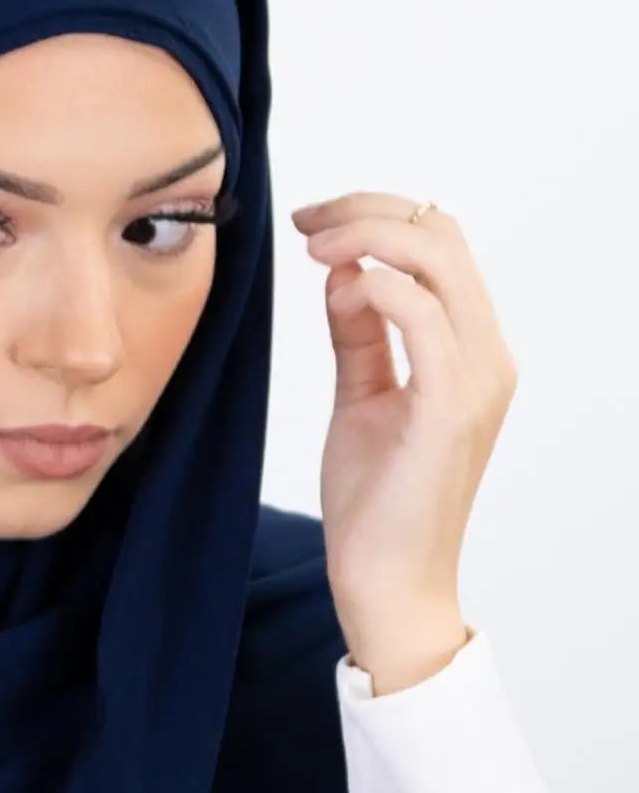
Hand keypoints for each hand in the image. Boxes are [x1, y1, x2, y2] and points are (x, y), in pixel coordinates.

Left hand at [291, 191, 517, 659]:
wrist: (387, 582)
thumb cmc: (377, 501)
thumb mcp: (361, 397)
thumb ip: (359, 335)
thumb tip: (343, 273)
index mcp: (472, 352)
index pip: (442, 245)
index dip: (376, 216)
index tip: (312, 224)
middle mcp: (487, 357)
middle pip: (443, 235)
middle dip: (367, 210)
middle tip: (305, 223)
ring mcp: (476, 380)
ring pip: (438, 258)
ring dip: (367, 234)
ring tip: (312, 245)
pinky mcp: (449, 408)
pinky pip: (422, 315)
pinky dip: (378, 285)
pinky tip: (338, 287)